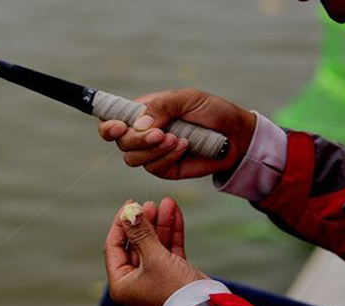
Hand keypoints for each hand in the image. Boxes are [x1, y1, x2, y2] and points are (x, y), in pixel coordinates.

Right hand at [97, 88, 256, 179]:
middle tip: (161, 133)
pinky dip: (168, 157)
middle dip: (137, 139)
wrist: (236, 136)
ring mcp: (152, 153)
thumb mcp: (189, 99)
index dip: (108, 125)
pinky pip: (154, 168)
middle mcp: (143, 133)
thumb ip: (163, 105)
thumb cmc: (212, 112)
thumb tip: (139, 124)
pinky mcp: (164, 168)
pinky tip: (185, 146)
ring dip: (153, 149)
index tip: (120, 126)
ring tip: (178, 138)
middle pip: (120, 142)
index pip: (112, 120)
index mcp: (142, 113)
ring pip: (133, 159)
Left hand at [103, 198, 207, 305]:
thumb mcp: (154, 257)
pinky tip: (176, 213)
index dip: (121, 224)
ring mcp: (155, 278)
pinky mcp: (173, 274)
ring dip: (160, 224)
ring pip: (154, 245)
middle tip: (150, 204)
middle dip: (145, 222)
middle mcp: (136, 282)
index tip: (130, 204)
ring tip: (167, 202)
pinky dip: (172, 233)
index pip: (114, 247)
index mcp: (122, 284)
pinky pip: (168, 250)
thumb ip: (140, 232)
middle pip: (136, 244)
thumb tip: (128, 212)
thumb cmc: (173, 288)